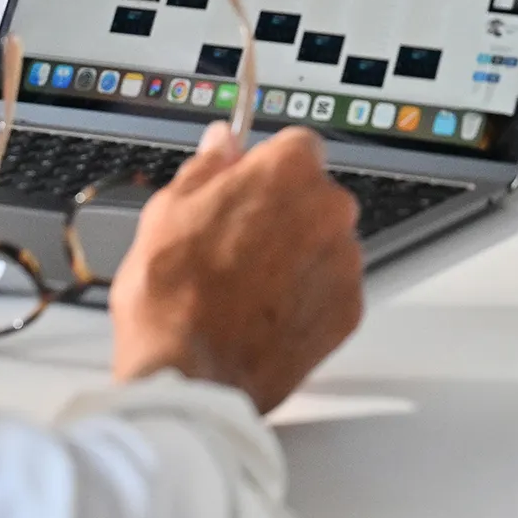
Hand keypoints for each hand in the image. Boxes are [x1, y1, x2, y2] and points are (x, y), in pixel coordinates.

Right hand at [110, 123, 362, 411]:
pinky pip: (330, 289)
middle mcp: (329, 210)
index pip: (296, 144)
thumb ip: (208, 166)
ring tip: (245, 287)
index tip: (246, 185)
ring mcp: (345, 264)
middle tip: (234, 243)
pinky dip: (307, 297)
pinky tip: (263, 313)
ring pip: (325, 243)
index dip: (265, 166)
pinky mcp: (349, 313)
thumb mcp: (168, 209)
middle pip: (315, 195)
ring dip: (297, 255)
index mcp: (289, 171)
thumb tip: (222, 141)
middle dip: (283, 211)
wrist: (188, 376)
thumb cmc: (172, 294)